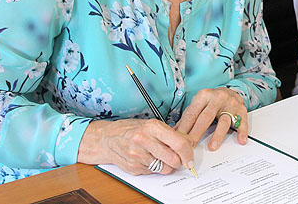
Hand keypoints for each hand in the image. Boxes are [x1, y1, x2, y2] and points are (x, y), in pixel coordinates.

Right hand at [78, 118, 194, 175]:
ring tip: (159, 157)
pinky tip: (147, 159)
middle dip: (179, 161)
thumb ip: (170, 133)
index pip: (179, 143)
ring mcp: (137, 155)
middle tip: (177, 159)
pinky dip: (154, 168)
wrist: (107, 139)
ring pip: (164, 168)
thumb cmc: (131, 130)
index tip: (191, 159)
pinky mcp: (133, 167)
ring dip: (166, 166)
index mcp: (152, 127)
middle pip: (173, 158)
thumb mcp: (152, 125)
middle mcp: (144, 140)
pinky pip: (152, 172)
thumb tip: (189, 142)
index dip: (188, 153)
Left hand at [175, 88, 247, 150]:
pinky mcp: (241, 110)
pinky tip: (240, 140)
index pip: (192, 114)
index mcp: (203, 96)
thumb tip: (173, 132)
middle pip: (206, 118)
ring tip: (212, 147)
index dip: (185, 129)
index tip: (179, 142)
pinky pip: (242, 122)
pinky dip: (241, 132)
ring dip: (218, 135)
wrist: (230, 91)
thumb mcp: (197, 104)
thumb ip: (187, 117)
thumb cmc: (211, 100)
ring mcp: (230, 104)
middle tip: (190, 147)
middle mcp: (217, 98)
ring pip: (224, 121)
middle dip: (197, 133)